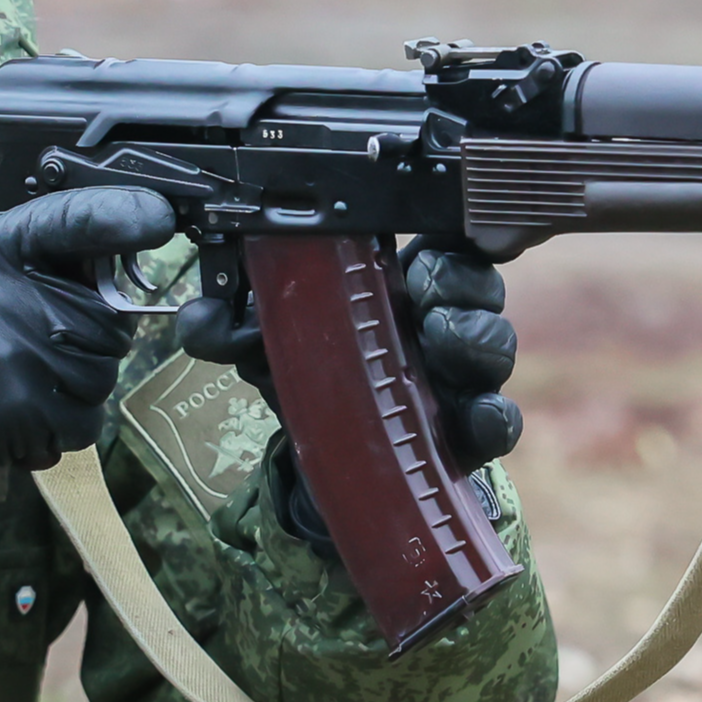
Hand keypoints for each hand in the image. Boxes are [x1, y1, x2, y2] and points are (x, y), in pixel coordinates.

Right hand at [0, 187, 178, 534]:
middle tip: (34, 348)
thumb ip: (44, 250)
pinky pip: (88, 416)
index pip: (73, 217)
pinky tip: (23, 415)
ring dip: (77, 386)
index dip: (123, 213)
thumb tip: (129, 239)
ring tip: (21, 382)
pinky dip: (65, 424)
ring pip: (104, 369)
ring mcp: (18, 352)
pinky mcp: (27, 407)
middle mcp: (4, 293)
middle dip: (91, 339)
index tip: (161, 218)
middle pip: (110, 315)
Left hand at [175, 239, 524, 468]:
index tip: (430, 240)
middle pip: (481, 286)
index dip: (453, 234)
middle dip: (461, 281)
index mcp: (397, 288)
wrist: (323, 467)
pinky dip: (494, 416)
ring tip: (439, 338)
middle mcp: (438, 325)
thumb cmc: (309, 386)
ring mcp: (460, 379)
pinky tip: (474, 415)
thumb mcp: (267, 347)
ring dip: (474, 337)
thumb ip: (232, 326)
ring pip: (496, 344)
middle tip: (425, 291)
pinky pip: (501, 421)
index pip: (446, 242)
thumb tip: (200, 317)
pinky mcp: (469, 437)